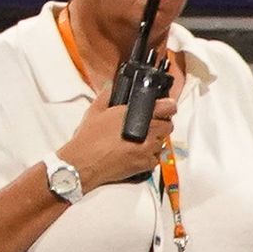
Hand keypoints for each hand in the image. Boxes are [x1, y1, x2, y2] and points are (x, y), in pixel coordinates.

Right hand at [52, 61, 184, 190]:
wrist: (84, 162)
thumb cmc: (89, 138)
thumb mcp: (95, 111)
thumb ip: (107, 96)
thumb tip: (112, 87)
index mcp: (137, 116)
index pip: (167, 108)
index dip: (168, 106)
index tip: (167, 106)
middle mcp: (147, 133)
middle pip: (168, 126)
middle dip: (161, 124)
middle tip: (148, 125)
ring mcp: (149, 150)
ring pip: (162, 143)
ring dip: (154, 140)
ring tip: (139, 140)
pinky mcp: (146, 165)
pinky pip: (156, 158)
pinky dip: (149, 155)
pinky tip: (136, 152)